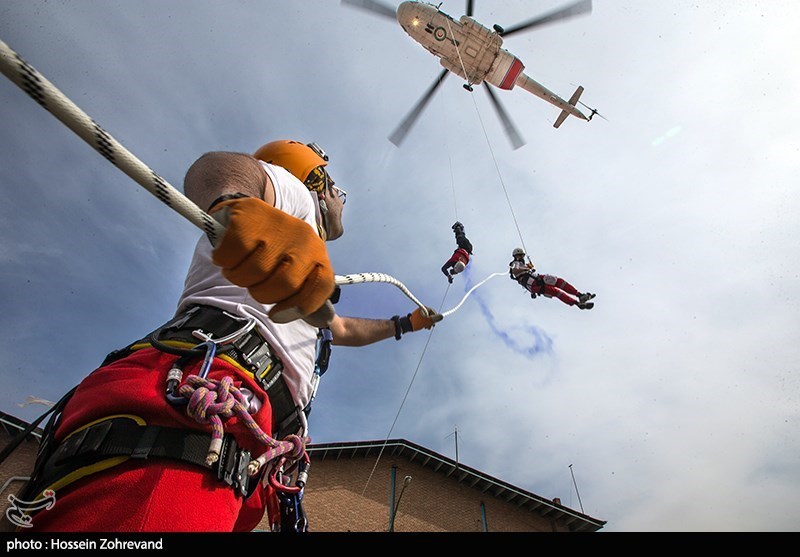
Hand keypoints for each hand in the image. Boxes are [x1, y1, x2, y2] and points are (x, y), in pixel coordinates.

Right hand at [210, 197, 334, 318]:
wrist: (246, 213)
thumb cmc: (271, 249)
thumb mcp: (294, 268)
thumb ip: (299, 292)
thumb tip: (295, 318)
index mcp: (318, 253)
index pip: (321, 286)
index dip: (299, 306)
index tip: (277, 314)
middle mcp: (303, 238)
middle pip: (284, 284)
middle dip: (262, 293)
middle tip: (253, 283)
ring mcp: (276, 225)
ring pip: (255, 272)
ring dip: (239, 277)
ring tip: (238, 267)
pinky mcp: (247, 218)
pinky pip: (231, 255)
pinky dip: (224, 261)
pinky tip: (227, 255)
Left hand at [407, 307, 442, 330]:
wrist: (406, 326)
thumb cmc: (416, 323)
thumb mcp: (427, 321)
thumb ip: (434, 319)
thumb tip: (442, 316)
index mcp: (423, 308)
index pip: (433, 311)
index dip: (435, 318)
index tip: (434, 323)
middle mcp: (421, 310)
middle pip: (430, 315)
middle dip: (431, 321)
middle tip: (431, 327)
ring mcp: (419, 313)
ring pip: (427, 318)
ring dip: (428, 323)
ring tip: (427, 328)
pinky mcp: (417, 317)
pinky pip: (424, 319)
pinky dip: (425, 323)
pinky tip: (424, 327)